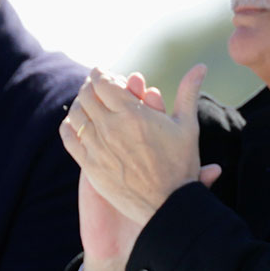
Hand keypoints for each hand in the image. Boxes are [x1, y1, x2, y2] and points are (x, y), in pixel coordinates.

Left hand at [61, 66, 220, 236]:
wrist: (168, 205)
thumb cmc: (181, 165)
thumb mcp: (187, 126)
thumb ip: (188, 92)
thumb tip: (200, 66)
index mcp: (133, 113)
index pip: (103, 82)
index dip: (101, 74)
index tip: (103, 73)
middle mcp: (110, 127)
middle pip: (87, 95)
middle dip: (90, 86)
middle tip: (96, 86)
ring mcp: (97, 146)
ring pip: (76, 114)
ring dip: (80, 104)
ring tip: (88, 104)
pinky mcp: (89, 165)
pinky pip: (68, 137)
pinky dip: (70, 125)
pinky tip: (77, 124)